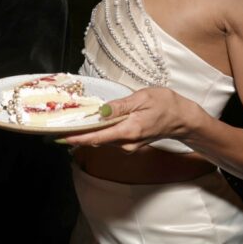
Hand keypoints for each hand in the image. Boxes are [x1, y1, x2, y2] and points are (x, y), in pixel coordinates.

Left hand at [62, 87, 198, 152]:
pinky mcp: (130, 143)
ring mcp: (129, 145)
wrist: (183, 120)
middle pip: (96, 139)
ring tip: (72, 122)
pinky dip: (100, 131)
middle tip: (58, 126)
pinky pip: (110, 138)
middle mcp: (127, 143)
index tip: (60, 137)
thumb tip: (101, 111)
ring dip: (89, 132)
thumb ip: (120, 106)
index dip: (77, 138)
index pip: (97, 137)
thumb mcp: (142, 98)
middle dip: (78, 133)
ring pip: (103, 139)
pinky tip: (93, 123)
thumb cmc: (166, 105)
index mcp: (129, 130)